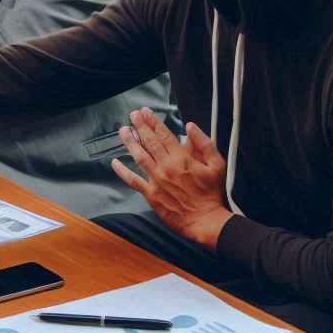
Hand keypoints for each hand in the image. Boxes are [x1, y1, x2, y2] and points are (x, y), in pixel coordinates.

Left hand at [110, 110, 234, 249]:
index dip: (153, 121)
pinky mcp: (151, 194)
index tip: (145, 112)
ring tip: (123, 130)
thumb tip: (190, 126)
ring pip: (139, 156)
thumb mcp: (217, 165)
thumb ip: (204, 143)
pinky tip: (115, 162)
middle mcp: (166, 167)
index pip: (163, 134)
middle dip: (139, 126)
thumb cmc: (212, 194)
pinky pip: (133, 181)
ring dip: (130, 142)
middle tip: (132, 115)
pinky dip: (122, 171)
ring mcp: (156, 180)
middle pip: (149, 142)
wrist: (205, 221)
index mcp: (182, 158)